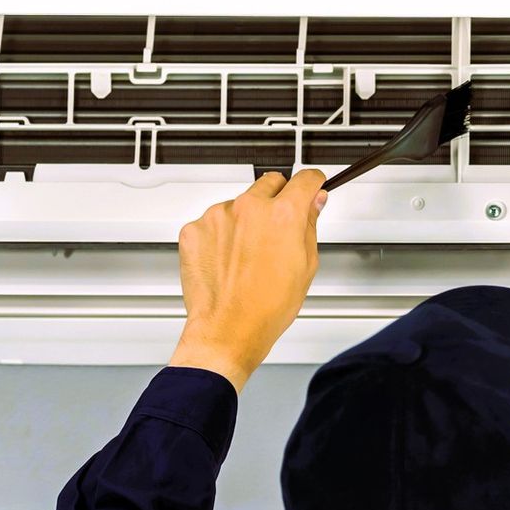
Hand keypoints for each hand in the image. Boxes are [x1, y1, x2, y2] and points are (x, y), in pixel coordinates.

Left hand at [168, 169, 327, 390]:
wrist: (228, 330)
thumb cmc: (266, 307)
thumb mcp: (305, 266)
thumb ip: (310, 225)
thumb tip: (314, 204)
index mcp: (282, 214)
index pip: (304, 179)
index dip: (313, 184)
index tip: (312, 185)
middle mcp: (249, 208)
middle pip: (270, 183)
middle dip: (278, 199)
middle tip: (279, 228)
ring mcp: (218, 217)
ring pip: (239, 204)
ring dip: (247, 220)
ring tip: (249, 255)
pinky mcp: (195, 229)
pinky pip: (214, 222)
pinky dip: (221, 235)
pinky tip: (229, 260)